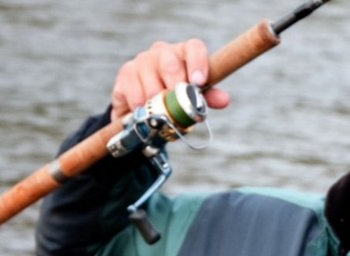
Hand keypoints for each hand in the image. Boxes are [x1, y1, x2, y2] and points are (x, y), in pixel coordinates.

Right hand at [110, 39, 231, 120]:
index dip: (198, 64)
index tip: (198, 83)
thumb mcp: (194, 95)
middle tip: (179, 104)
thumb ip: (209, 96)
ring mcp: (142, 60)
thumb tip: (224, 100)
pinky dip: (140, 105)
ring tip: (161, 113)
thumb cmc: (176, 93)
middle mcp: (162, 51)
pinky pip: (134, 92)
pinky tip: (143, 111)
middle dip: (176, 87)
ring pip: (150, 80)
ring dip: (157, 101)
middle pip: (170, 64)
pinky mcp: (125, 73)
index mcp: (184, 53)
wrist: (145, 102)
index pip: (194, 48)